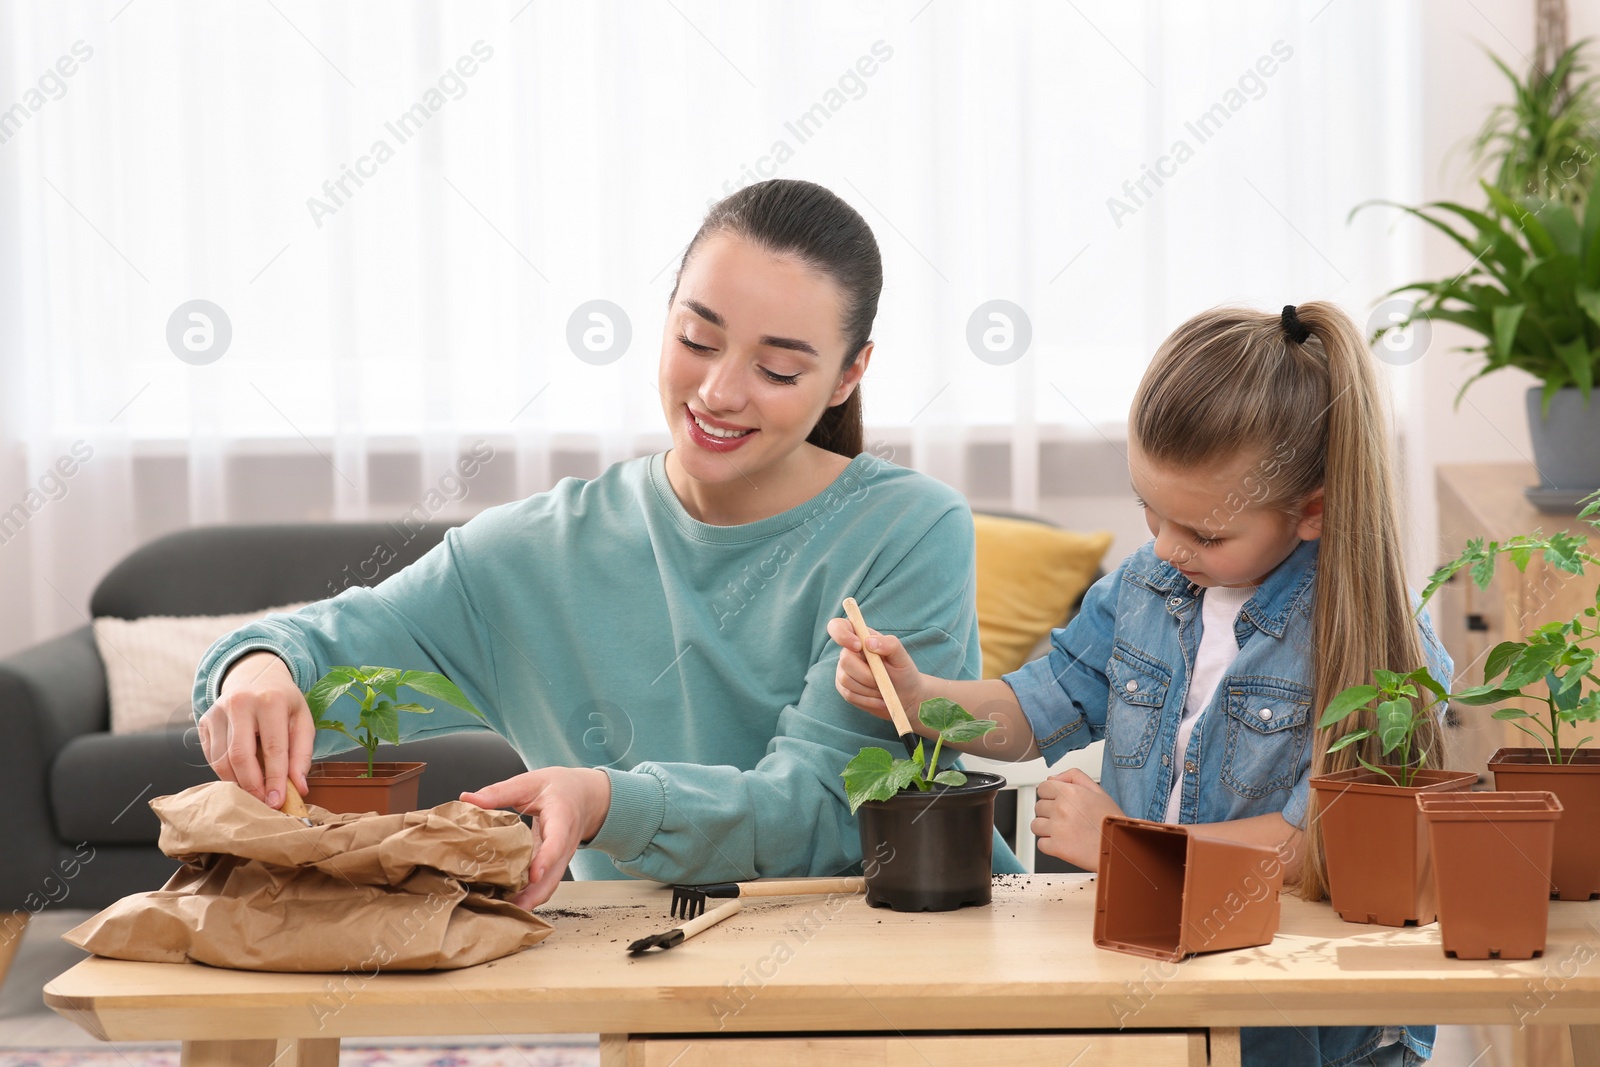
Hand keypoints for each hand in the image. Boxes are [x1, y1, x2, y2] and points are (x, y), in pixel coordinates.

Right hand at [198, 651, 314, 809]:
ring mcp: (217, 711)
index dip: (275, 778)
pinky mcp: (204, 721)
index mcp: (271, 700)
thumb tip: (298, 788)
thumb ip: (302, 754)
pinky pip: (211, 756)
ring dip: (238, 783)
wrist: (256, 675)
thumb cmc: (283, 702)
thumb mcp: (302, 720)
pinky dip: (225, 773)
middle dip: (252, 786)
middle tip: (263, 804)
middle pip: (240, 756)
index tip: (277, 801)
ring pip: (221, 759)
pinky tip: (240, 777)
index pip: (272, 747)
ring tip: (254, 793)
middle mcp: (240, 703)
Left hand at [459, 767, 611, 908]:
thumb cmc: (559, 788)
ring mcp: (561, 858)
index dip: (546, 859)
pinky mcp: (554, 866)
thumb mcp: (531, 782)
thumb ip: (500, 792)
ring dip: (529, 900)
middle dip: (534, 894)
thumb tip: (467, 799)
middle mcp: (565, 843)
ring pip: (549, 885)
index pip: (557, 841)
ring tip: (502, 910)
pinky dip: (528, 896)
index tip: (532, 875)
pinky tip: (507, 902)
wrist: (586, 797)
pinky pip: (544, 884)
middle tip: (509, 907)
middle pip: (554, 875)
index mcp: (562, 818)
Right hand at [826, 617, 926, 721]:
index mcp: (860, 637)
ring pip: (846, 679)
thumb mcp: (901, 656)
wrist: (905, 695)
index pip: (838, 627)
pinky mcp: (843, 688)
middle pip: (844, 660)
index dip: (842, 634)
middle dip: (866, 673)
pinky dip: (867, 699)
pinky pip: (848, 694)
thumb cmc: (903, 671)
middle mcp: (848, 652)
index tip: (858, 646)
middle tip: (882, 678)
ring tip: (883, 688)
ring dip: (869, 688)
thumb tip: (869, 642)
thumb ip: (889, 644)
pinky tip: (879, 699)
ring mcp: (843, 670)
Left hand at [1032, 768, 1124, 870]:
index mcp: (1070, 792)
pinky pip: (1041, 844)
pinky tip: (1066, 842)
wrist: (1121, 848)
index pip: (1042, 788)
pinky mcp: (1057, 848)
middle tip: (1068, 819)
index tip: (1058, 802)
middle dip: (1050, 812)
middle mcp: (1061, 809)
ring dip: (1047, 828)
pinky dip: (1050, 845)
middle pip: (1039, 806)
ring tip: (1065, 831)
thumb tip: (1052, 778)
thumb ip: (1073, 776)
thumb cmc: (1112, 821)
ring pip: (1036, 825)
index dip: (1051, 795)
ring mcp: (1058, 829)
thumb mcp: (1098, 791)